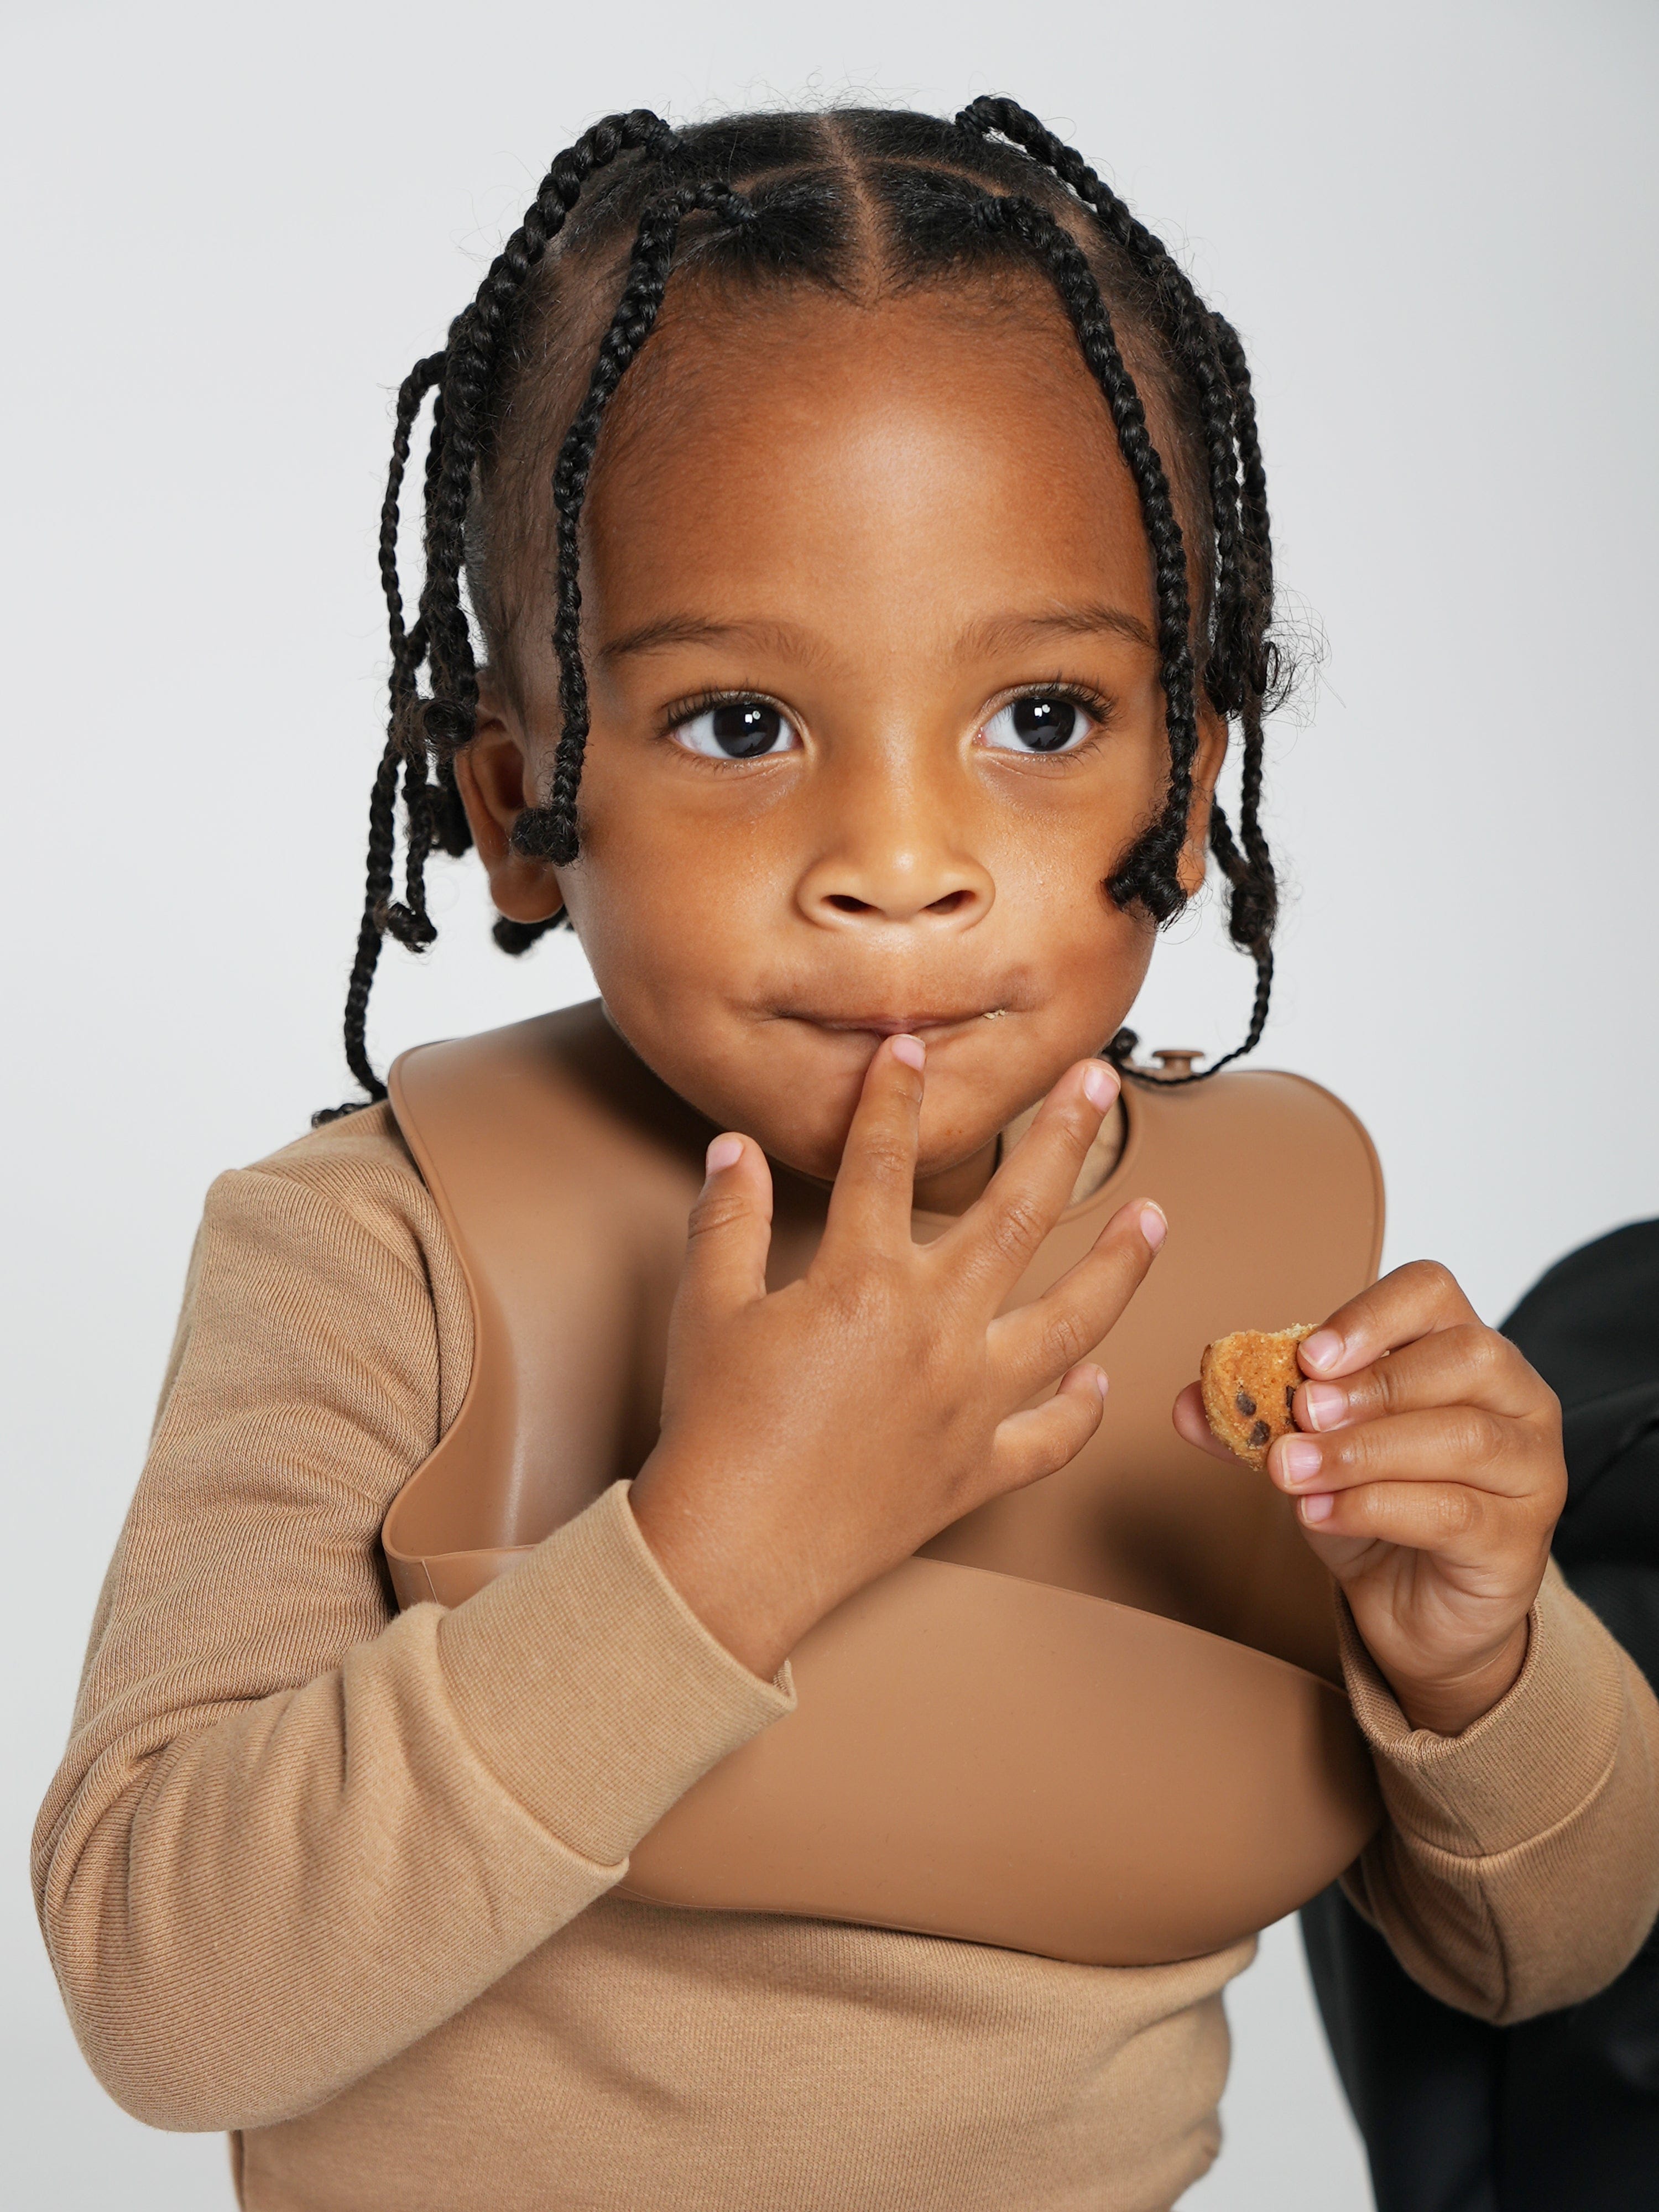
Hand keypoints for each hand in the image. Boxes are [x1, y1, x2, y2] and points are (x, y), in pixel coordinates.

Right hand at [630, 1036, 1166, 1676]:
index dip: (896, 1097)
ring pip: (1070, 1320)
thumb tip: (736, 1149)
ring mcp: (970, 1402)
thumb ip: (729, 1221)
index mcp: (863, 1282)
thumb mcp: (706, 1310)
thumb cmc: (714, 1432)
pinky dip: (1079, 1408)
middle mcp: (935, 1330)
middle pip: (1016, 1215)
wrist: (731, 1554)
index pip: (883, 1162)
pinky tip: (1097, 1378)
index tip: (914, 1047)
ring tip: (1154, 1217)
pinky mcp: (979, 1470)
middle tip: (1099, 1083)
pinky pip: (1051, 1437)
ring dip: (1119, 1265)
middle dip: (1063, 1139)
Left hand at [1175, 1262, 1566, 1734]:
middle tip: (1301, 1415)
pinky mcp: (1519, 1538)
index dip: (1370, 1315)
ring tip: (1290, 1471)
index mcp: (1463, 1349)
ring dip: (1361, 1451)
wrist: (1416, 1607)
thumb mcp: (1310, 1448)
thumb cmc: (1376, 1506)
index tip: (1308, 1357)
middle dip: (1371, 1384)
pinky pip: (1453, 1511)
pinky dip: (1374, 1508)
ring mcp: (1531, 1467)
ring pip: (1460, 1436)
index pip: (1432, 1292)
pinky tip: (1319, 1514)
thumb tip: (1190, 1401)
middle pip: (1464, 1356)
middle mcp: (1516, 1397)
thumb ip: (1256, 1419)